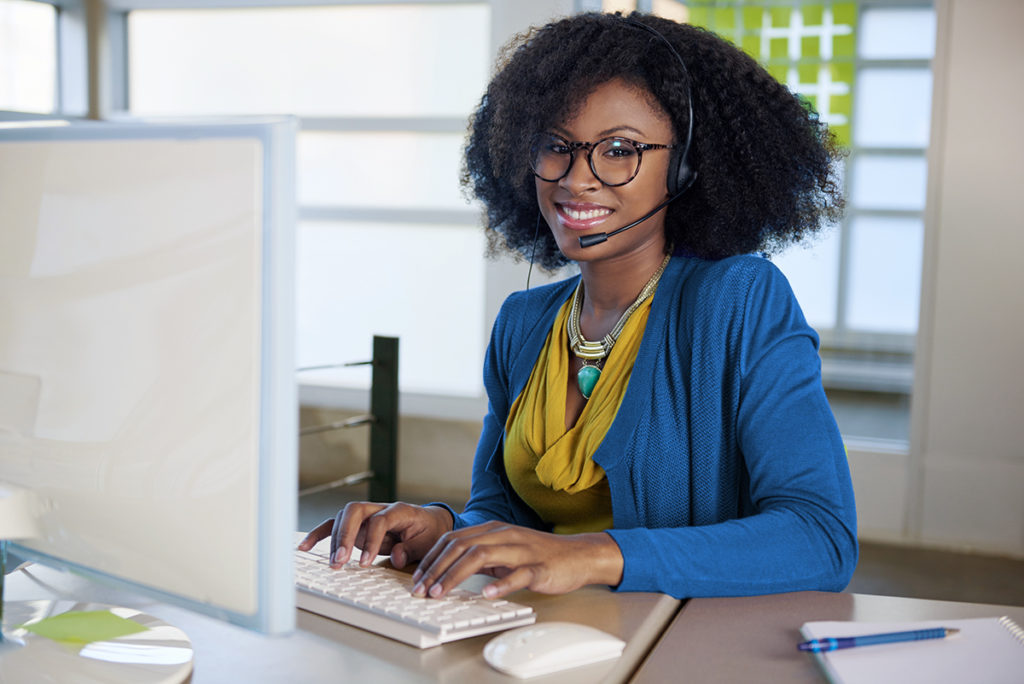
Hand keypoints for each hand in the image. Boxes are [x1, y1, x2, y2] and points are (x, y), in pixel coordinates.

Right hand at [297, 501, 452, 569]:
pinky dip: (319, 535)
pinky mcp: (357, 525)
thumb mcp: (428, 543)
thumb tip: (396, 556)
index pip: (379, 520)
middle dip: (345, 535)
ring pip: (342, 518)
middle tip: (341, 560)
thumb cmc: (428, 533)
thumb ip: (412, 549)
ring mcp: (366, 515)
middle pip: (355, 511)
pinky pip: (335, 526)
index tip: (364, 562)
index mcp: (400, 510)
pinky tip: (305, 547)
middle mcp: (379, 508)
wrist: (430, 523)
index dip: (370, 540)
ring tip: (332, 563)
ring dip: (334, 540)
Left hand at [409, 521, 623, 599]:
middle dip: (436, 569)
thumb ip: (480, 555)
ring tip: (441, 593)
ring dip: (456, 576)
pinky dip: (500, 583)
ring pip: (481, 557)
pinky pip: (518, 574)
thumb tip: (449, 568)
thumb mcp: (504, 550)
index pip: (453, 540)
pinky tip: (487, 594)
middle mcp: (504, 535)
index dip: (431, 558)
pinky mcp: (539, 567)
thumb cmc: (539, 555)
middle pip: (461, 547)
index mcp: (492, 530)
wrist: (577, 555)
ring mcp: (521, 550)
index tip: (417, 578)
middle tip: (421, 590)